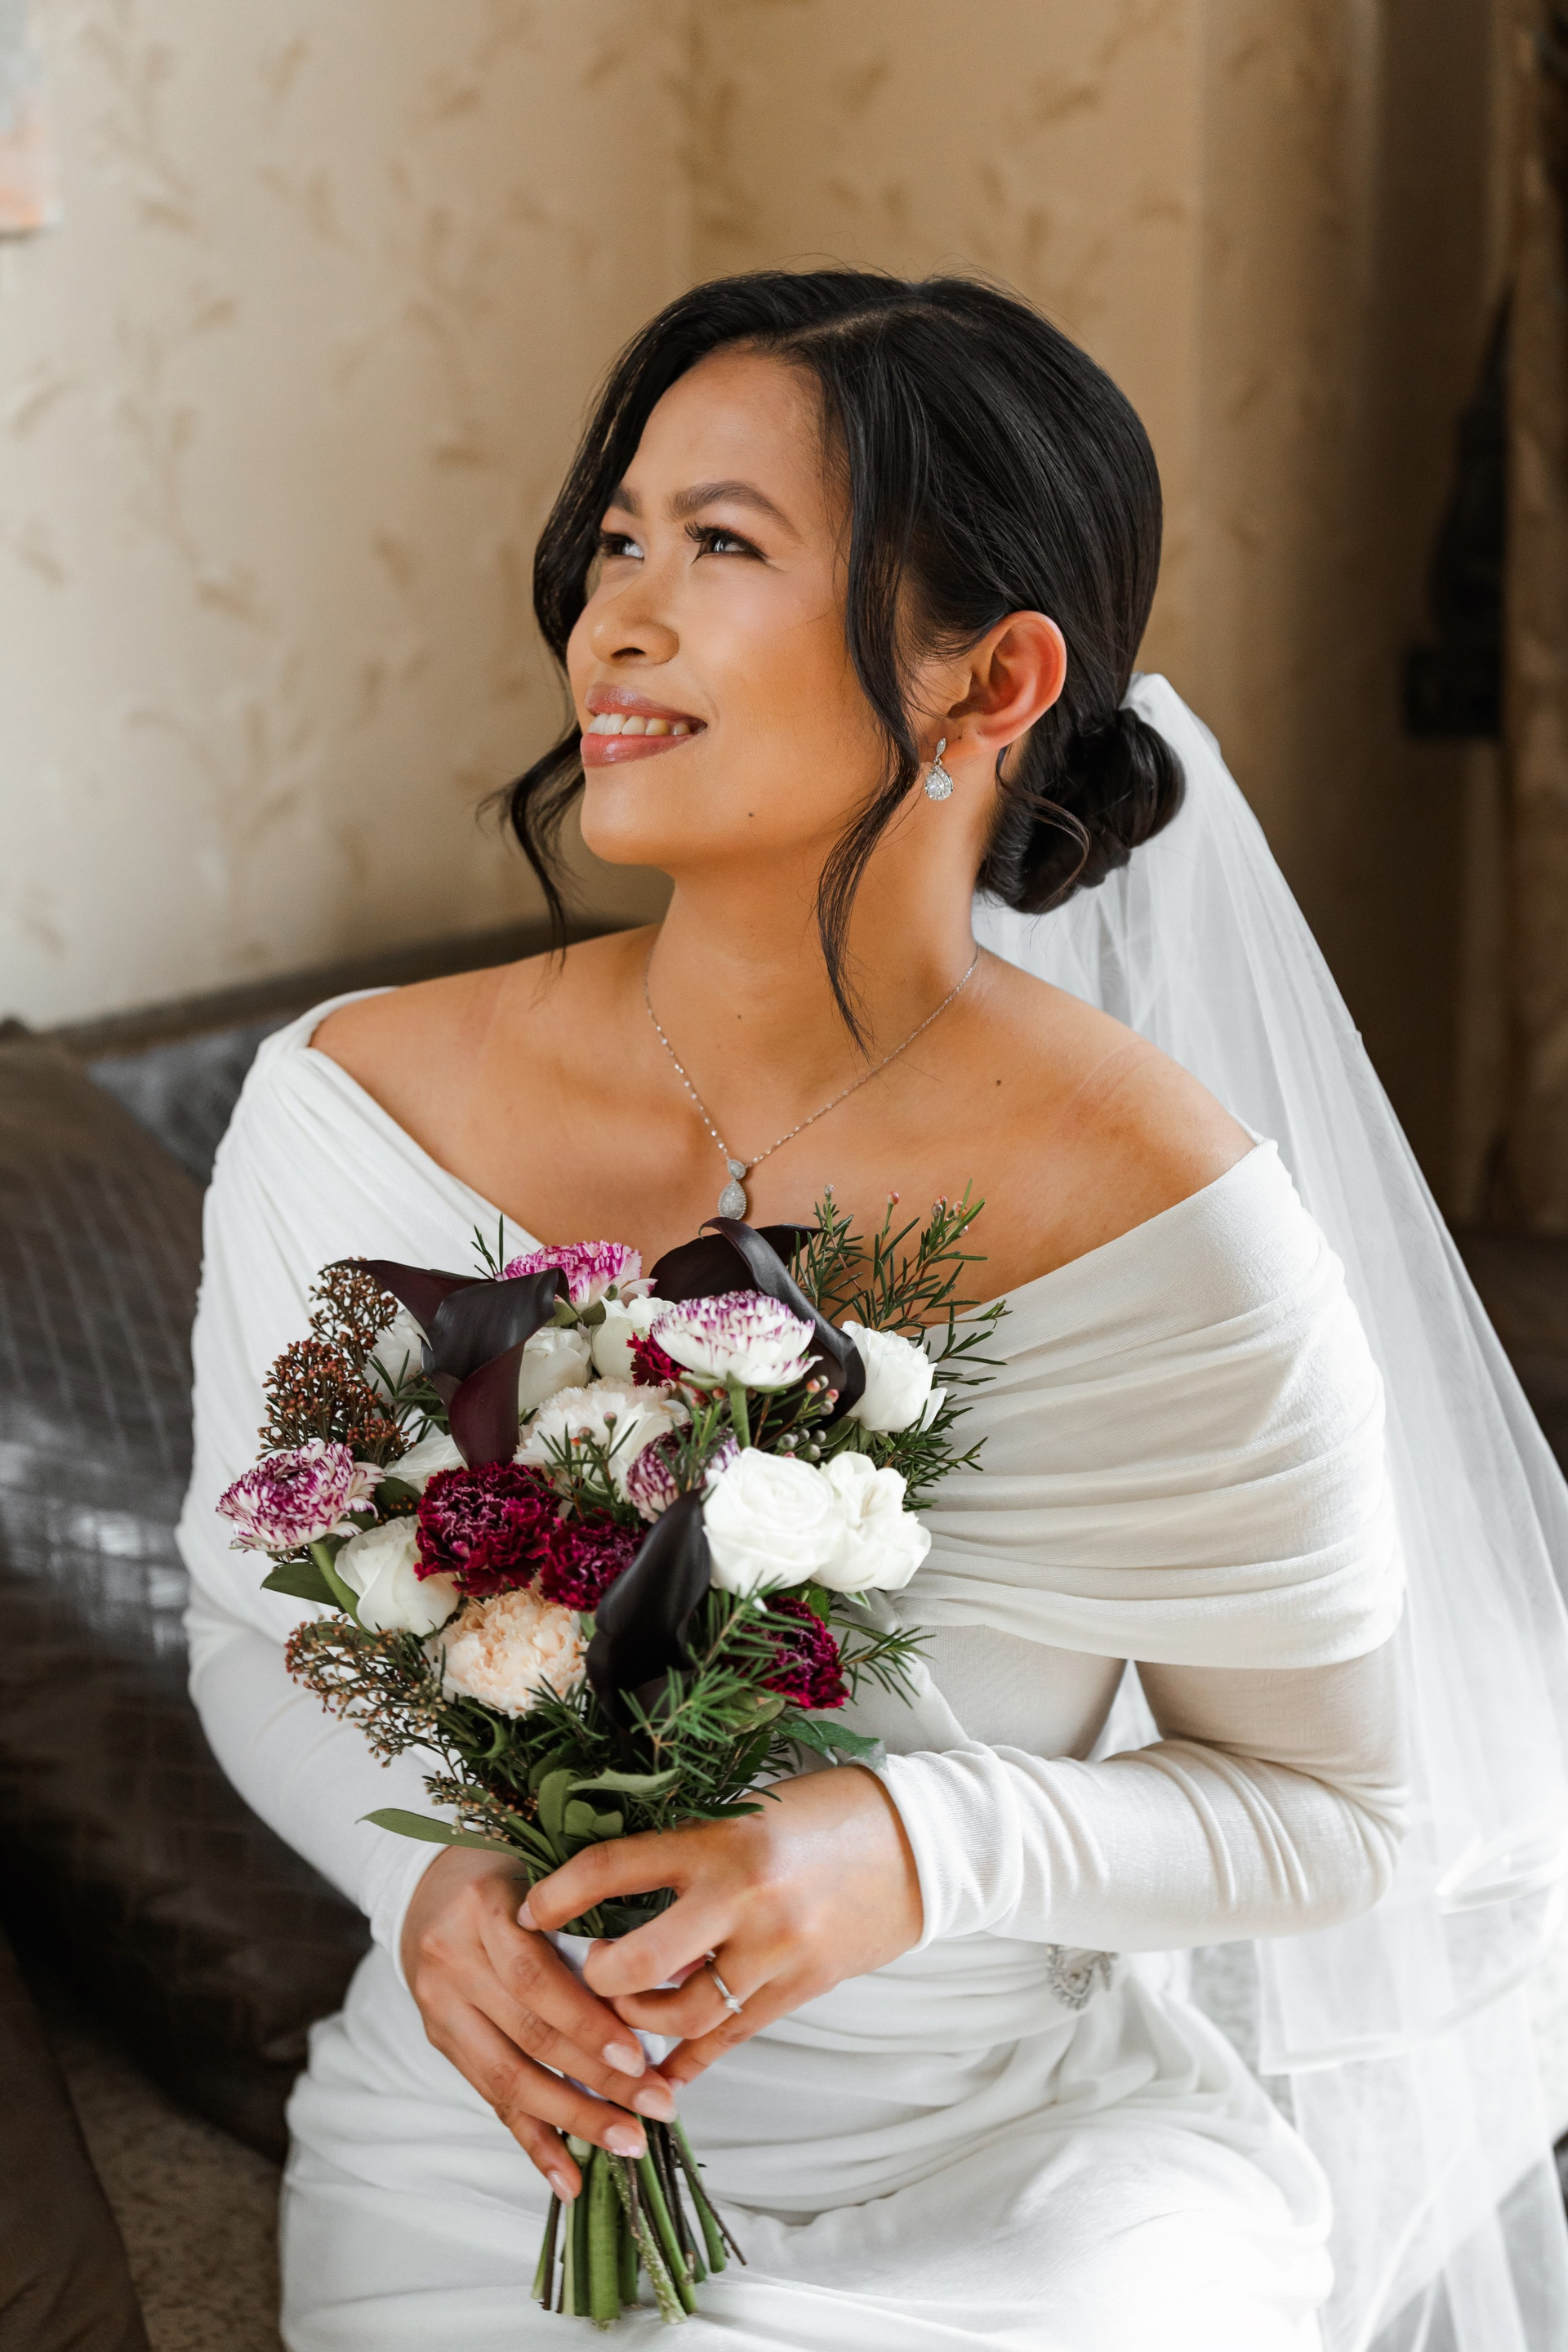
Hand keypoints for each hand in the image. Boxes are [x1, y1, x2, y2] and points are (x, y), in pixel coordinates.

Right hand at [399, 1845, 678, 2200]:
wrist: (426, 1884)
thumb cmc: (509, 1870)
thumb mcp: (543, 1870)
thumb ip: (587, 1913)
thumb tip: (667, 1975)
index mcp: (483, 1909)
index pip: (537, 1978)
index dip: (589, 2023)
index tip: (642, 2057)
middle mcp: (452, 1959)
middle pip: (530, 2035)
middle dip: (598, 2080)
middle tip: (657, 2108)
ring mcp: (440, 2005)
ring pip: (509, 2077)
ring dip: (573, 2118)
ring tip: (628, 2142)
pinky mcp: (439, 2039)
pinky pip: (488, 2097)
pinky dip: (531, 2141)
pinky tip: (567, 2178)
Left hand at [521, 1766, 922, 2087]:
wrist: (921, 1843)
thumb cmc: (828, 1810)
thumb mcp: (751, 1809)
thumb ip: (692, 1846)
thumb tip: (617, 1879)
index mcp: (722, 1841)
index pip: (614, 1870)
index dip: (558, 1894)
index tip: (529, 1909)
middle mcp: (743, 1902)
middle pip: (637, 1964)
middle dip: (596, 1977)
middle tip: (583, 1969)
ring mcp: (775, 1953)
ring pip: (682, 2016)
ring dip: (639, 2022)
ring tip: (623, 2006)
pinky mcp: (800, 1990)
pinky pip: (730, 2038)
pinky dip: (689, 2061)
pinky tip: (659, 2074)